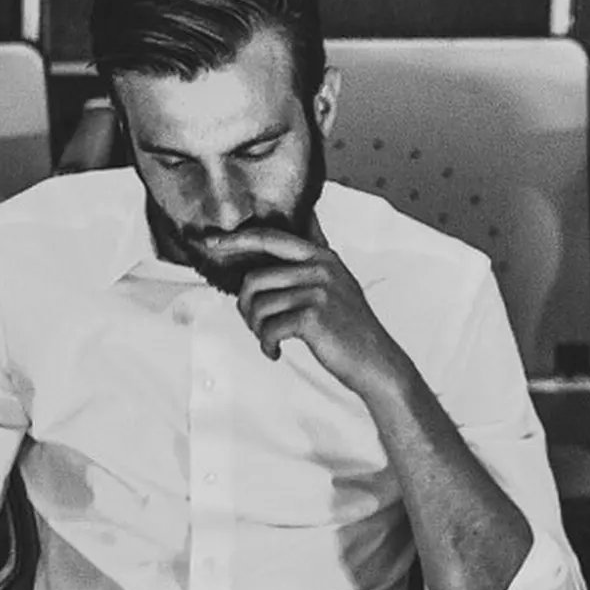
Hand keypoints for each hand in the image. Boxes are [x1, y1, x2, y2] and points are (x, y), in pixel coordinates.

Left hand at [224, 223, 409, 393]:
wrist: (377, 362)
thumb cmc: (351, 328)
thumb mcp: (337, 283)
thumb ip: (313, 259)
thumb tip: (301, 227)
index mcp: (322, 256)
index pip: (271, 237)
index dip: (238, 239)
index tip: (212, 243)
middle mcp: (320, 268)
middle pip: (255, 278)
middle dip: (245, 306)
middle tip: (255, 324)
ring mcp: (317, 291)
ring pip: (258, 305)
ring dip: (256, 330)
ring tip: (269, 340)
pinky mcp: (312, 317)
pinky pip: (269, 328)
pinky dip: (267, 345)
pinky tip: (276, 353)